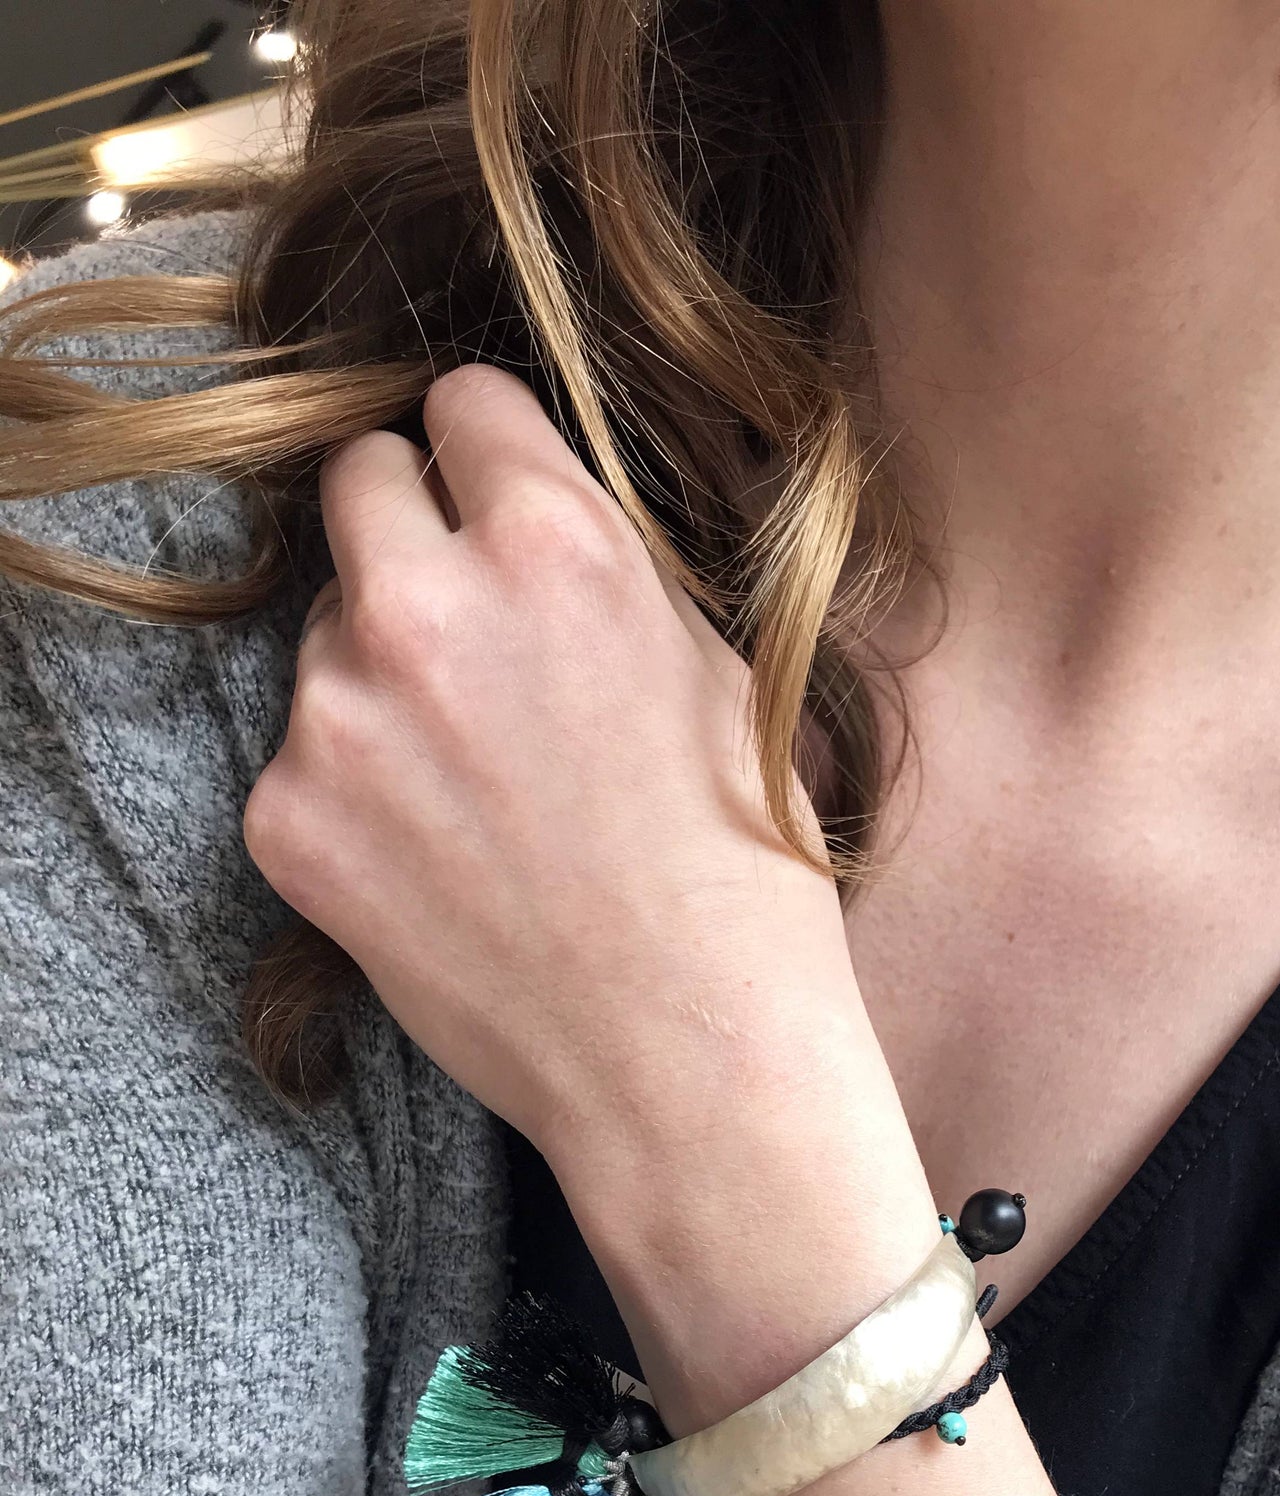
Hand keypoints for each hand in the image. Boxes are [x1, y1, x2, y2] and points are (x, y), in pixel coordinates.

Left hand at [244, 365, 935, 1412]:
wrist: (691, 1058)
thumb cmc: (743, 877)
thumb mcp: (721, 675)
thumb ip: (609, 568)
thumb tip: (534, 512)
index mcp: (557, 545)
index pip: (459, 404)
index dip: (485, 456)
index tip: (489, 496)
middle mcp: (428, 606)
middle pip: (358, 487)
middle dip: (409, 535)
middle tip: (467, 626)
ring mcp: (340, 717)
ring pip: (326, 632)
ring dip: (381, 672)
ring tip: (476, 782)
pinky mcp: (288, 820)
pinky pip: (302, 755)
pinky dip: (355, 791)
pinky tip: (439, 858)